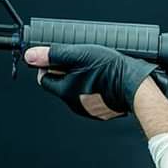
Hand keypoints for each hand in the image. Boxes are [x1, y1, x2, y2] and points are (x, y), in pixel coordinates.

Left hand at [24, 44, 155, 119]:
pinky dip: (95, 91)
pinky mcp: (102, 113)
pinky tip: (105, 82)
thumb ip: (53, 55)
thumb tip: (31, 56)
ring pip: (77, 93)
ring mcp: (89, 111)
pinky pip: (92, 100)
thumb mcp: (79, 55)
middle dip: (68, 73)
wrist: (136, 87)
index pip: (44, 79)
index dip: (50, 66)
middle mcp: (74, 104)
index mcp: (64, 91)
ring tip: (97, 71)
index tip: (59, 59)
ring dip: (82, 81)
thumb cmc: (110, 71)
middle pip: (62, 85)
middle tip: (82, 62)